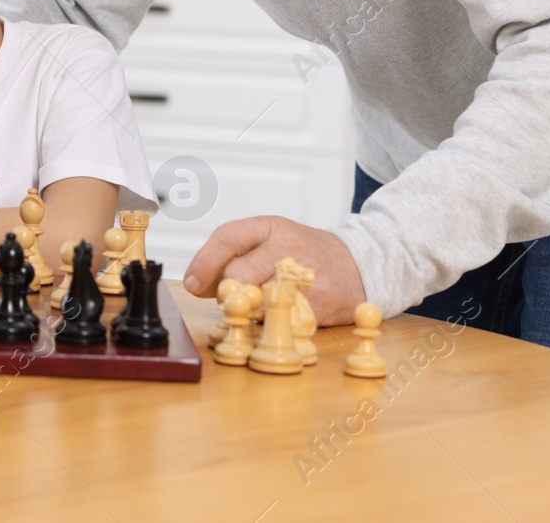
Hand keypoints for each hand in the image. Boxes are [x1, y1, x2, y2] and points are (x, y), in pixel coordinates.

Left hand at [182, 216, 365, 325]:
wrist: (358, 265)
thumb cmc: (303, 253)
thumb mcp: (268, 241)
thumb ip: (231, 256)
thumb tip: (195, 284)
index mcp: (271, 226)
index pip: (227, 237)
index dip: (204, 262)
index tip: (191, 283)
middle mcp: (288, 246)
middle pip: (237, 274)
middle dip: (226, 291)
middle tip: (233, 297)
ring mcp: (304, 276)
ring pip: (255, 301)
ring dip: (248, 309)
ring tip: (260, 303)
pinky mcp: (316, 306)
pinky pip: (277, 321)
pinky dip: (270, 323)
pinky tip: (279, 314)